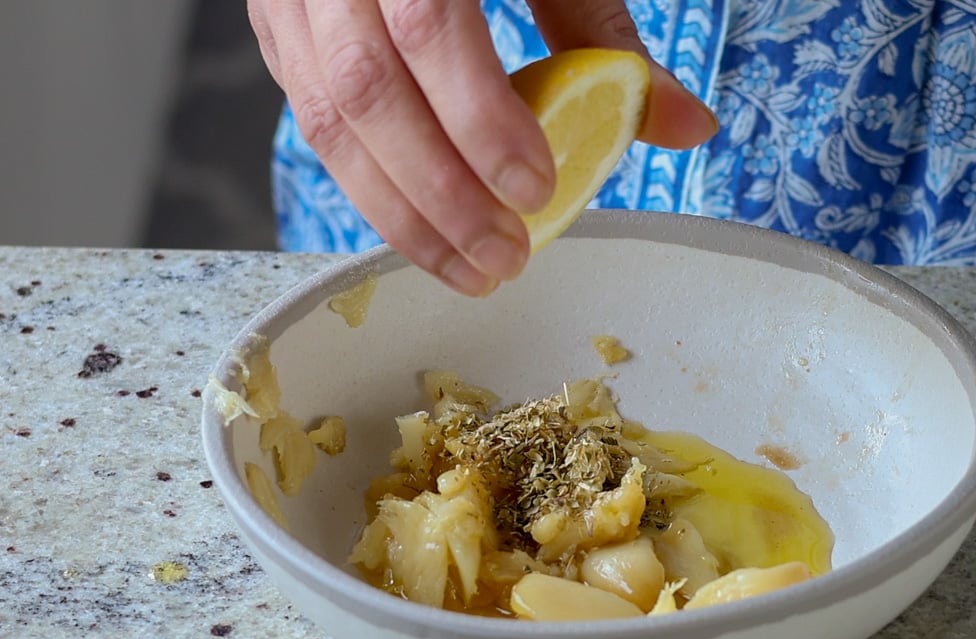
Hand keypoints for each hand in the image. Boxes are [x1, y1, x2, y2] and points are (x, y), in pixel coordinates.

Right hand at [248, 0, 718, 294]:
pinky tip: (423, 228)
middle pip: (368, 92)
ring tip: (471, 268)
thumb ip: (604, 32)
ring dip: (401, 214)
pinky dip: (370, 185)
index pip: (430, 24)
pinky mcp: (277, 31)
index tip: (536, 187)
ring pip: (326, 122)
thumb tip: (688, 128)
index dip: (480, 116)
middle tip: (506, 257)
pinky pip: (312, 122)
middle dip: (442, 194)